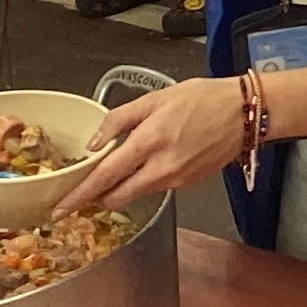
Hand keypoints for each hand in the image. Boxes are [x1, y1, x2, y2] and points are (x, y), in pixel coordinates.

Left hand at [58, 72, 248, 213]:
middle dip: (97, 197)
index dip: (80, 195)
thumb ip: (119, 120)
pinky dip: (144, 181)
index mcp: (149, 141)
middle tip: (85, 190)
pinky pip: (155, 188)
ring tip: (120, 169)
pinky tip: (150, 163)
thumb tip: (95, 144)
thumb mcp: (156, 98)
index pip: (105, 176)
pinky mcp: (187, 184)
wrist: (245, 113)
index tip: (61, 208)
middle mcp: (161, 167)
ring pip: (135, 194)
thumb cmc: (203, 99)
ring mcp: (176, 179)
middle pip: (117, 197)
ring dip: (121, 188)